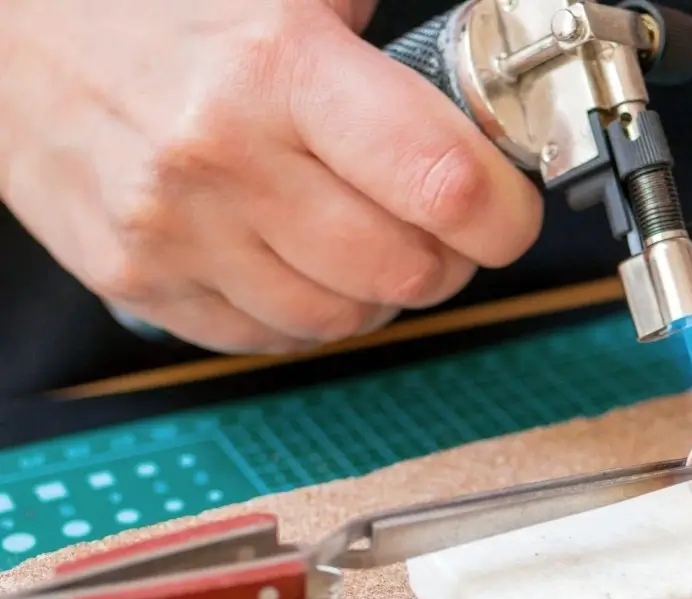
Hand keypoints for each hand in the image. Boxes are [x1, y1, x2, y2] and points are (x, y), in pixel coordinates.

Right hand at [0, 0, 542, 352]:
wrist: (5, 29)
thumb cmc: (153, 3)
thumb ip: (388, 42)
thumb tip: (491, 91)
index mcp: (280, 66)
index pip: (444, 183)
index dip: (505, 213)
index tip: (509, 209)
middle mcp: (223, 157)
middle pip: (406, 271)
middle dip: (450, 257)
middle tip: (440, 221)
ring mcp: (174, 232)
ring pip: (345, 320)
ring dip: (381, 291)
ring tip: (367, 236)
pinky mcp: (139, 283)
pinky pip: (271, 340)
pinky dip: (310, 313)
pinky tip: (302, 260)